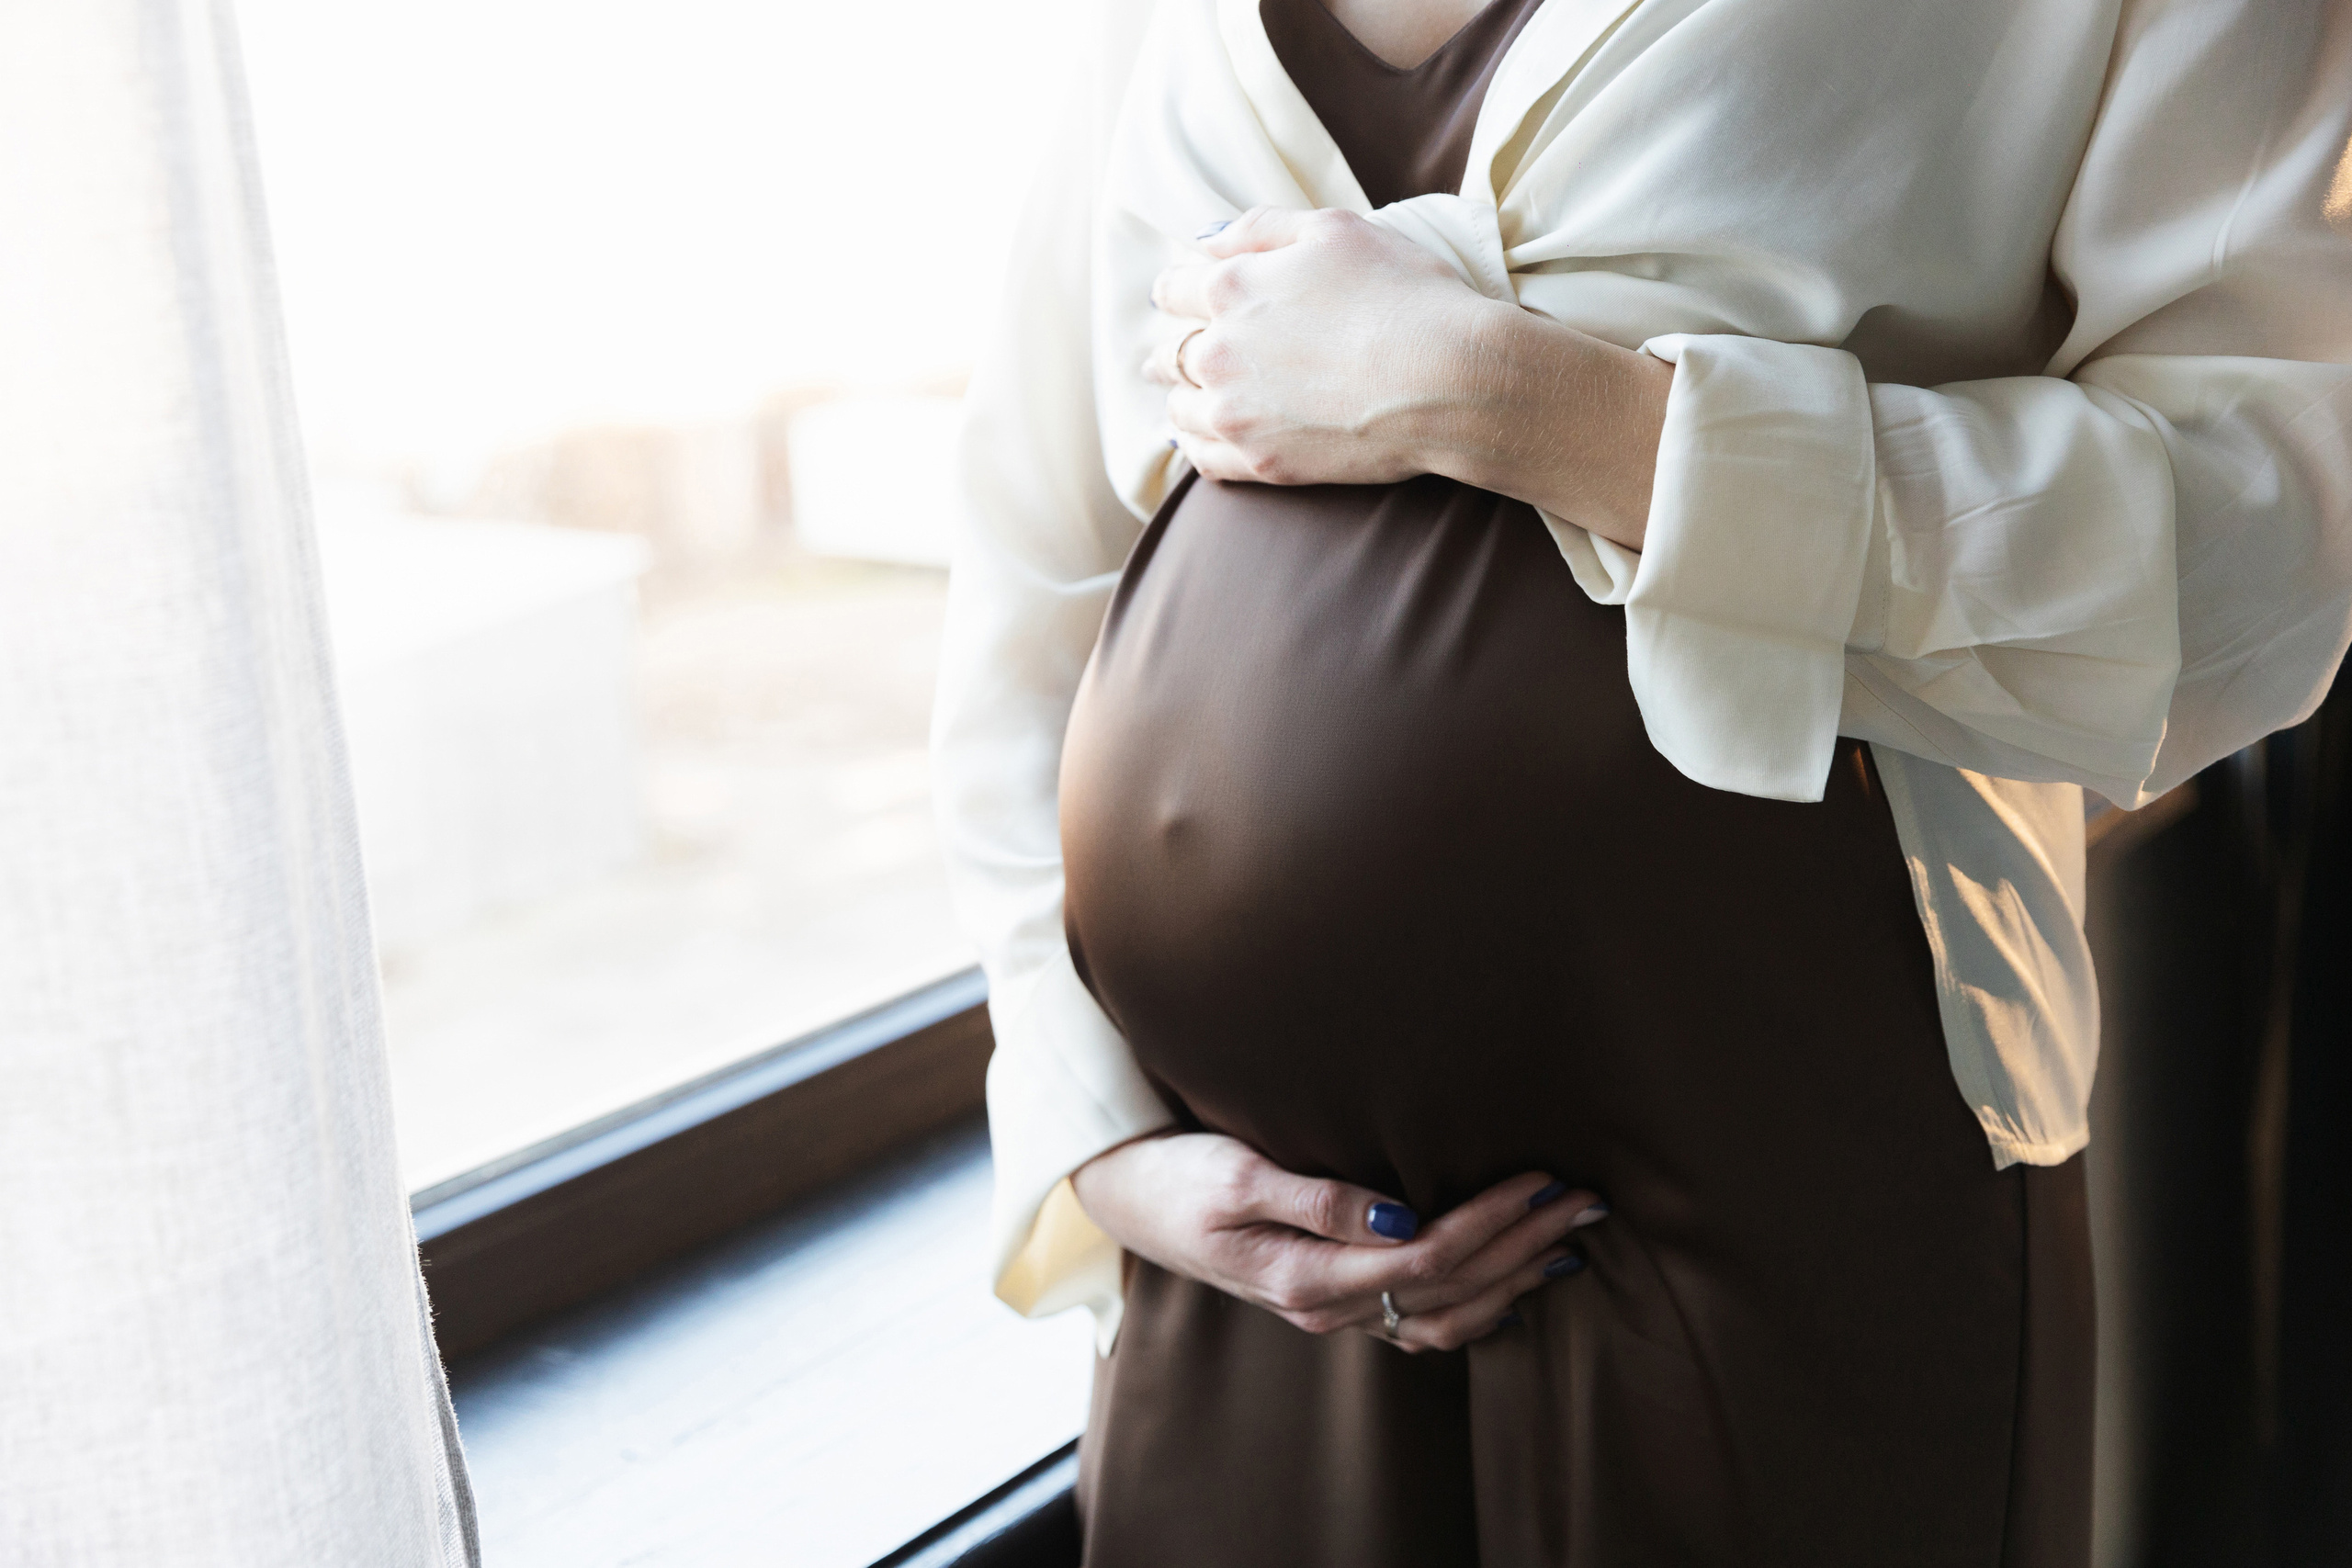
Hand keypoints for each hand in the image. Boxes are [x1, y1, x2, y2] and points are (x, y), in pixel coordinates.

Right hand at [1070, 1130, 1607, 1351]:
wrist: (1126, 1197)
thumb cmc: (1178, 1175)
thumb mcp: (1238, 1175)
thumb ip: (1317, 1198)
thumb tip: (1399, 1214)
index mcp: (1305, 1276)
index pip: (1425, 1258)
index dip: (1491, 1223)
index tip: (1543, 1179)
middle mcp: (1325, 1306)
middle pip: (1449, 1288)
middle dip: (1523, 1244)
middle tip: (1586, 1198)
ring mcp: (1329, 1310)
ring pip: (1444, 1316)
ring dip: (1513, 1278)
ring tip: (1568, 1238)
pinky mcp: (1329, 1298)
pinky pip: (1418, 1321)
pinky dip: (1476, 1305)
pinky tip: (1511, 1285)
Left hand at [1146, 205, 1671, 550]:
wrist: (1450, 379)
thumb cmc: (1403, 294)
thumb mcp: (1335, 229)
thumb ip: (1262, 228)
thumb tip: (1206, 240)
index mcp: (1230, 288)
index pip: (1174, 288)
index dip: (1183, 290)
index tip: (1192, 297)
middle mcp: (1218, 352)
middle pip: (1171, 353)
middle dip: (1180, 347)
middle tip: (1186, 353)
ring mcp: (1235, 413)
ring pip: (1180, 410)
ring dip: (1187, 399)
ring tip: (1201, 398)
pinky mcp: (1261, 463)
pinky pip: (1203, 461)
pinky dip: (1201, 447)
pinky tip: (1213, 439)